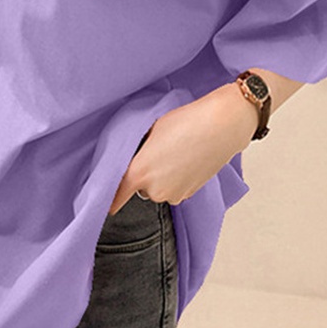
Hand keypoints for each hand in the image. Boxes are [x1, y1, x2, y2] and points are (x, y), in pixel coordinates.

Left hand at [108, 83, 257, 213]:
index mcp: (139, 173)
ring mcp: (174, 194)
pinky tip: (185, 159)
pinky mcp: (189, 194)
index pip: (116, 194)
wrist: (221, 125)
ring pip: (158, 188)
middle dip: (144, 174)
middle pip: (140, 187)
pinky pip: (174, 189)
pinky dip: (176, 178)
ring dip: (161, 177)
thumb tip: (133, 157)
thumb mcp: (149, 129)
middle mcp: (154, 190)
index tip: (105, 205)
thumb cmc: (185, 122)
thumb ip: (137, 149)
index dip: (110, 200)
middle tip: (156, 152)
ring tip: (174, 153)